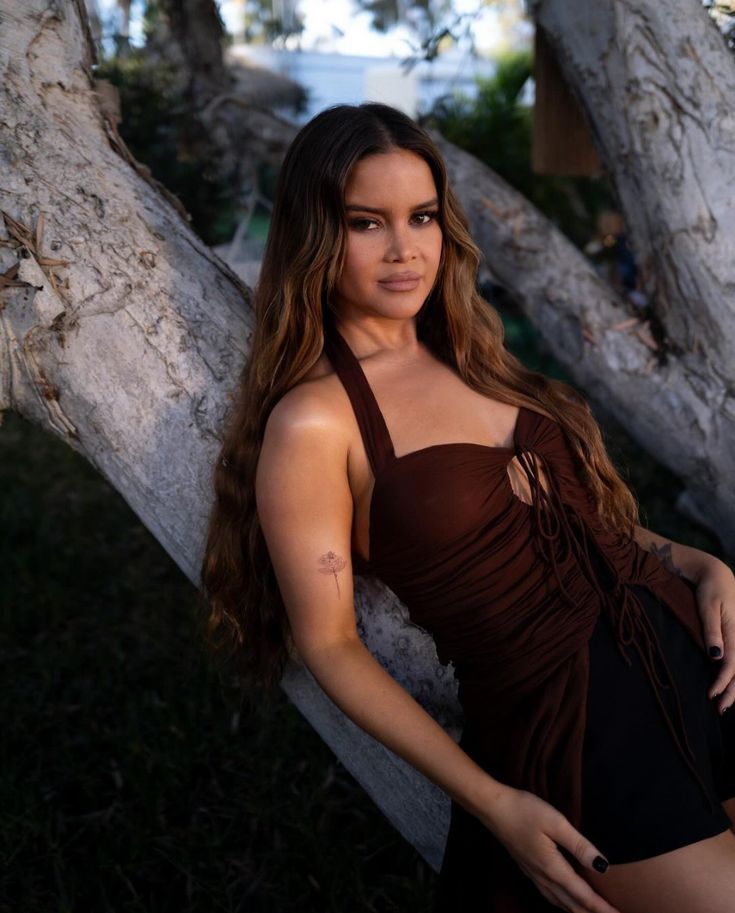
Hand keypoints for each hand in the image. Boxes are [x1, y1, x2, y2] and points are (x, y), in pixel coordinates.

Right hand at [478, 786, 620, 912]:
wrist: (492, 808)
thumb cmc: (524, 810)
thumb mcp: (555, 822)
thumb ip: (579, 845)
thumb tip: (603, 866)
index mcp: (553, 868)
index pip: (584, 896)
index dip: (603, 908)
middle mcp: (544, 878)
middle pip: (573, 906)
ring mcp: (534, 875)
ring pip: (561, 904)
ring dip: (579, 912)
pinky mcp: (528, 870)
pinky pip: (551, 897)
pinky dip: (564, 905)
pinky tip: (566, 903)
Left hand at [695, 557, 734, 711]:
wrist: (716, 574)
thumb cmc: (710, 589)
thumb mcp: (708, 607)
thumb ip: (711, 631)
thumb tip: (716, 656)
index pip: (732, 665)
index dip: (723, 682)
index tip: (712, 695)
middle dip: (731, 692)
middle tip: (720, 710)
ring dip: (733, 686)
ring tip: (724, 704)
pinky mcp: (734, 637)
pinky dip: (733, 675)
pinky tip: (727, 685)